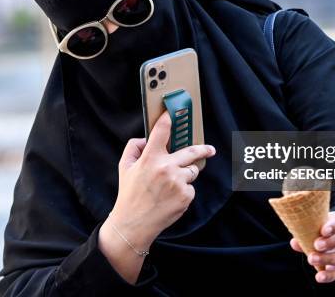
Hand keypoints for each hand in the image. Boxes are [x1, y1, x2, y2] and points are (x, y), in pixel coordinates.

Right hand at [107, 111, 215, 249]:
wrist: (134, 224)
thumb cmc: (129, 194)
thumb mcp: (124, 167)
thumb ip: (134, 147)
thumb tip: (147, 139)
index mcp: (150, 158)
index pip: (161, 132)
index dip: (169, 118)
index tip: (175, 111)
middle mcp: (166, 168)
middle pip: (192, 151)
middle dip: (204, 148)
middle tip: (210, 148)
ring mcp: (178, 182)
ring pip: (192, 171)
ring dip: (186, 174)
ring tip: (171, 184)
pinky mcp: (186, 196)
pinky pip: (190, 187)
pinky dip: (183, 190)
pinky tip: (170, 197)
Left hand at [290, 207, 334, 283]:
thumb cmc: (326, 223)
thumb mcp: (319, 222)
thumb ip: (309, 229)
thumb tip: (295, 243)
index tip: (323, 230)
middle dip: (334, 242)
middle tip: (317, 245)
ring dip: (330, 259)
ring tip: (312, 259)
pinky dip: (330, 275)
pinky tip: (319, 277)